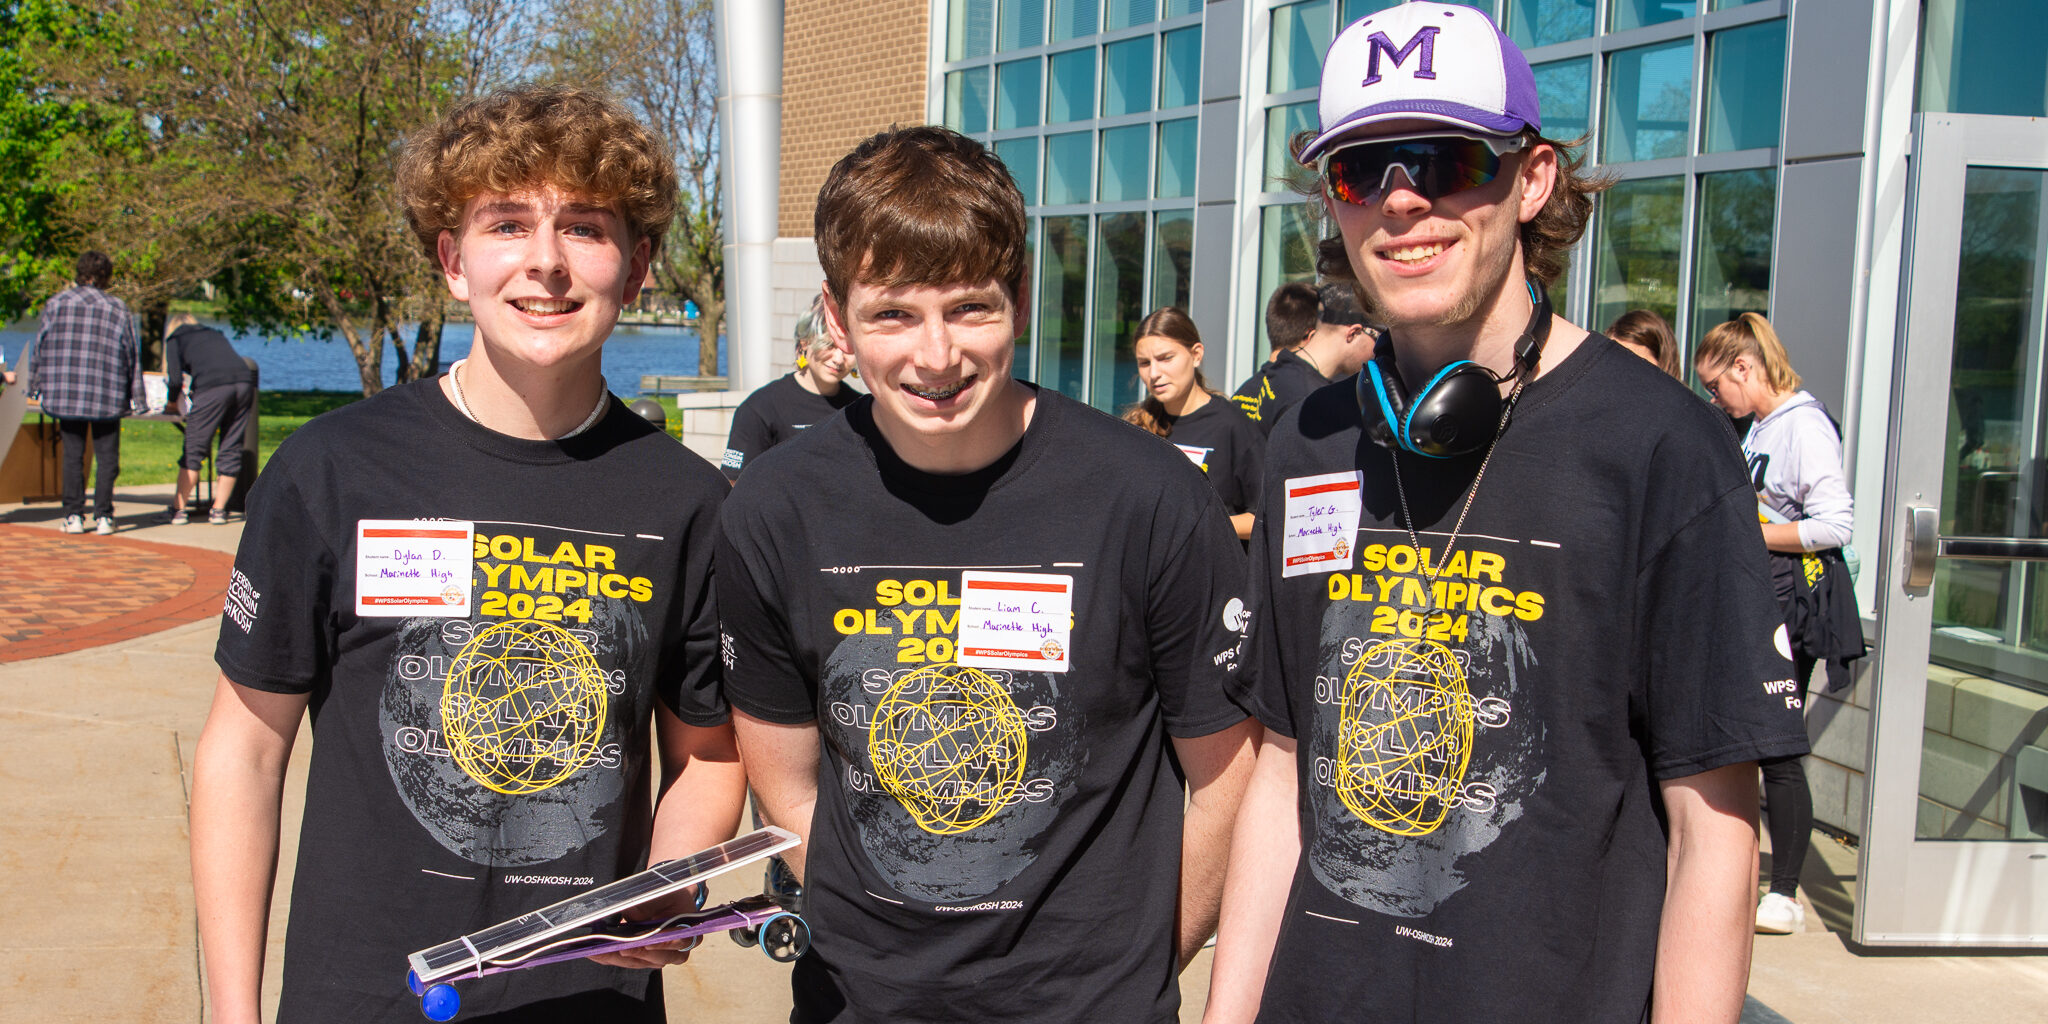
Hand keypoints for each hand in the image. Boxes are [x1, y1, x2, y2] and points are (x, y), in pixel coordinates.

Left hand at [585, 884, 705, 969]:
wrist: (664, 898)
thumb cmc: (668, 894)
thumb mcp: (664, 892)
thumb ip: (651, 903)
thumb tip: (632, 915)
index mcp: (689, 930)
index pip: (681, 941)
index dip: (665, 943)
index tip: (648, 943)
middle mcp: (676, 949)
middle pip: (660, 958)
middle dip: (639, 953)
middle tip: (622, 949)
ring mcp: (658, 956)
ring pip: (641, 962)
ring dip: (620, 959)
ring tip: (601, 951)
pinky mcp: (642, 958)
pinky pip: (627, 961)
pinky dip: (611, 958)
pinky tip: (595, 952)